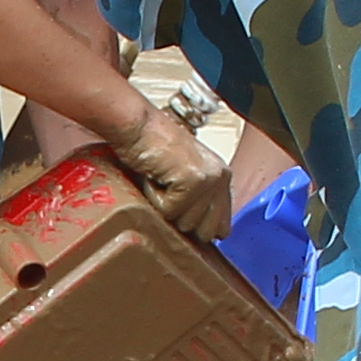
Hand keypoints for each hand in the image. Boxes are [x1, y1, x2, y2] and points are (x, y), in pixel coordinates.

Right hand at [108, 99, 231, 245]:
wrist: (138, 126)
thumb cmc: (152, 147)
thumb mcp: (183, 174)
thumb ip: (197, 199)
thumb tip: (199, 235)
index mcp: (222, 177)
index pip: (222, 227)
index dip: (199, 228)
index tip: (181, 216)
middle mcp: (221, 177)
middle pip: (204, 232)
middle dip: (181, 219)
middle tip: (167, 192)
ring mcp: (208, 179)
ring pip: (186, 224)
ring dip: (165, 206)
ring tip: (161, 180)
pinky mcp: (193, 181)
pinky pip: (169, 211)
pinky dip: (155, 198)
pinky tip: (154, 177)